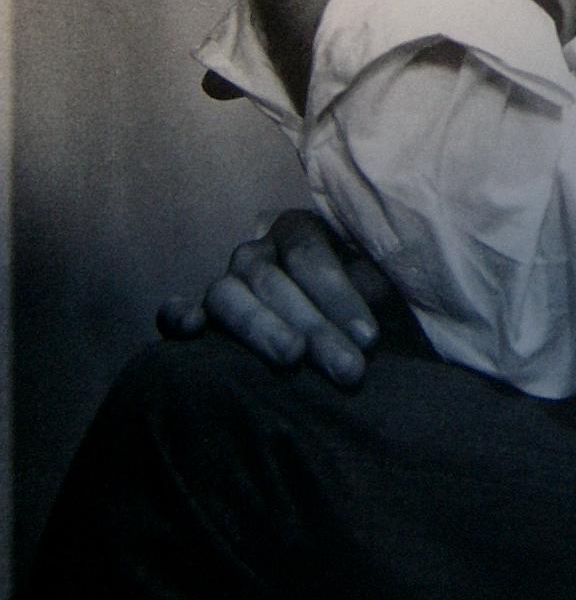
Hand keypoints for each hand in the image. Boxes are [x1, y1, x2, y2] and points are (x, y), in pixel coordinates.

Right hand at [157, 209, 392, 386]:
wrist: (333, 335)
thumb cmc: (359, 308)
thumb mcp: (376, 287)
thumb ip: (376, 286)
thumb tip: (379, 310)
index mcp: (299, 230)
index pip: (310, 252)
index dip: (339, 293)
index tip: (369, 339)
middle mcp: (257, 251)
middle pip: (272, 278)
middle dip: (314, 325)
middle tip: (348, 369)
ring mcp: (225, 282)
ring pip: (227, 294)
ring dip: (260, 326)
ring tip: (291, 359)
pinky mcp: (197, 316)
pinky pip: (173, 311)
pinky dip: (178, 316)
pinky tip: (194, 329)